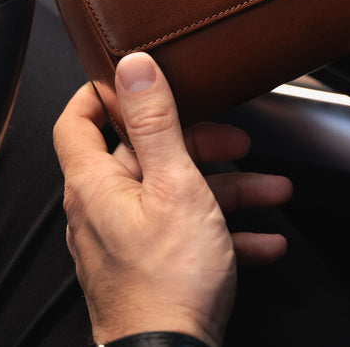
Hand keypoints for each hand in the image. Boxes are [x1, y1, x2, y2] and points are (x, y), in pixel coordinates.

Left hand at [53, 53, 291, 346]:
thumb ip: (155, 122)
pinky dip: (224, 232)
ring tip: (272, 190)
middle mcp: (103, 210)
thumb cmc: (169, 282)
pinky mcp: (149, 268)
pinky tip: (264, 240)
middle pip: (145, 156)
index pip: (77, 120)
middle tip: (235, 141)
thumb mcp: (174, 185)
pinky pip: (187, 236)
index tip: (138, 81)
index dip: (102, 93)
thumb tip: (133, 67)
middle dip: (198, 143)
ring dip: (226, 190)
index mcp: (96, 183)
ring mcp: (126, 241)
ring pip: (176, 196)